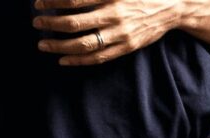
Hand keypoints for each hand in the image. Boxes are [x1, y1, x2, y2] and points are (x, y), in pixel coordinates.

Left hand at [31, 0, 182, 65]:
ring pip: (82, 43)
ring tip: (42, 44)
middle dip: (50, 23)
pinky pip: (97, 57)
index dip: (52, 1)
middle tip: (36, 22)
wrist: (173, 5)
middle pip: (74, 22)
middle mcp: (114, 13)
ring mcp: (120, 33)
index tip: (38, 2)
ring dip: (59, 45)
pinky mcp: (125, 47)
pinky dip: (77, 60)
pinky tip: (62, 59)